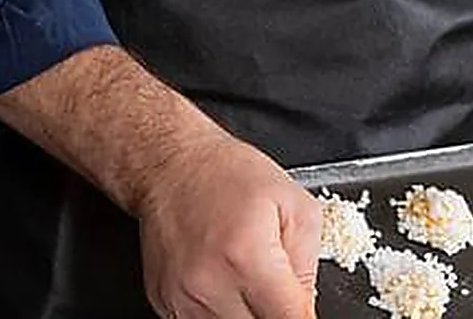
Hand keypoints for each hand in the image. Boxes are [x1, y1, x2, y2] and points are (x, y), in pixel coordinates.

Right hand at [136, 132, 321, 318]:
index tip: (303, 309)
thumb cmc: (232, 176)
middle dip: (276, 312)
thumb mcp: (296, 205)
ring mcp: (182, 300)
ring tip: (249, 276)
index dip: (303, 317)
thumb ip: (309, 263)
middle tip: (278, 284)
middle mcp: (209, 285)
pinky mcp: (164, 304)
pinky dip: (222, 312)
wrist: (173, 168)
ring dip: (248, 313)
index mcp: (248, 258)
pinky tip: (226, 281)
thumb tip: (307, 305)